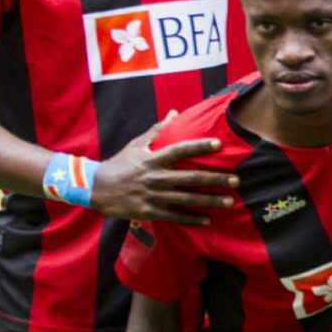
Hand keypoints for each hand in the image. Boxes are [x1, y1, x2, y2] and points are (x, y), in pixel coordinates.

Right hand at [90, 117, 235, 223]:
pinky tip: (208, 219)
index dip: (199, 146)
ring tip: (229, 200)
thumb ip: (157, 130)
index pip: (179, 150)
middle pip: (190, 178)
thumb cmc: (120, 164)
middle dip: (215, 179)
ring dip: (210, 200)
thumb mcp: (136, 144)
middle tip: (235, 180)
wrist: (96, 188)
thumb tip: (175, 112)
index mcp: (152, 158)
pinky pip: (175, 216)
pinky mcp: (149, 211)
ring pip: (187, 199)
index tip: (218, 145)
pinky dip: (192, 219)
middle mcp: (154, 177)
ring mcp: (152, 196)